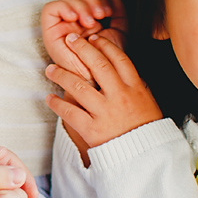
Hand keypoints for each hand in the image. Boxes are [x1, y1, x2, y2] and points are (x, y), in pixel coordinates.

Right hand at [41, 0, 126, 77]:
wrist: (99, 81)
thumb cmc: (108, 61)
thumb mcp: (118, 32)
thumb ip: (119, 14)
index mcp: (87, 22)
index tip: (108, 12)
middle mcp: (73, 23)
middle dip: (90, 1)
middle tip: (100, 15)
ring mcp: (61, 26)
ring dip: (80, 5)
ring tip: (90, 21)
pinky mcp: (50, 32)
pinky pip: (51, 9)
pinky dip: (64, 7)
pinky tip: (75, 17)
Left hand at [44, 32, 161, 153]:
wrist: (146, 159)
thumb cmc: (147, 130)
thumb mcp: (148, 102)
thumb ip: (136, 85)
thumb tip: (123, 68)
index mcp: (135, 88)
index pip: (119, 58)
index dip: (104, 45)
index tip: (93, 38)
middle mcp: (120, 96)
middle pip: (98, 65)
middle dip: (81, 49)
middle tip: (69, 40)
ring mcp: (105, 113)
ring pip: (78, 86)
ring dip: (61, 75)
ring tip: (50, 69)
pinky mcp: (92, 130)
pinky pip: (70, 112)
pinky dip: (57, 104)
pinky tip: (49, 98)